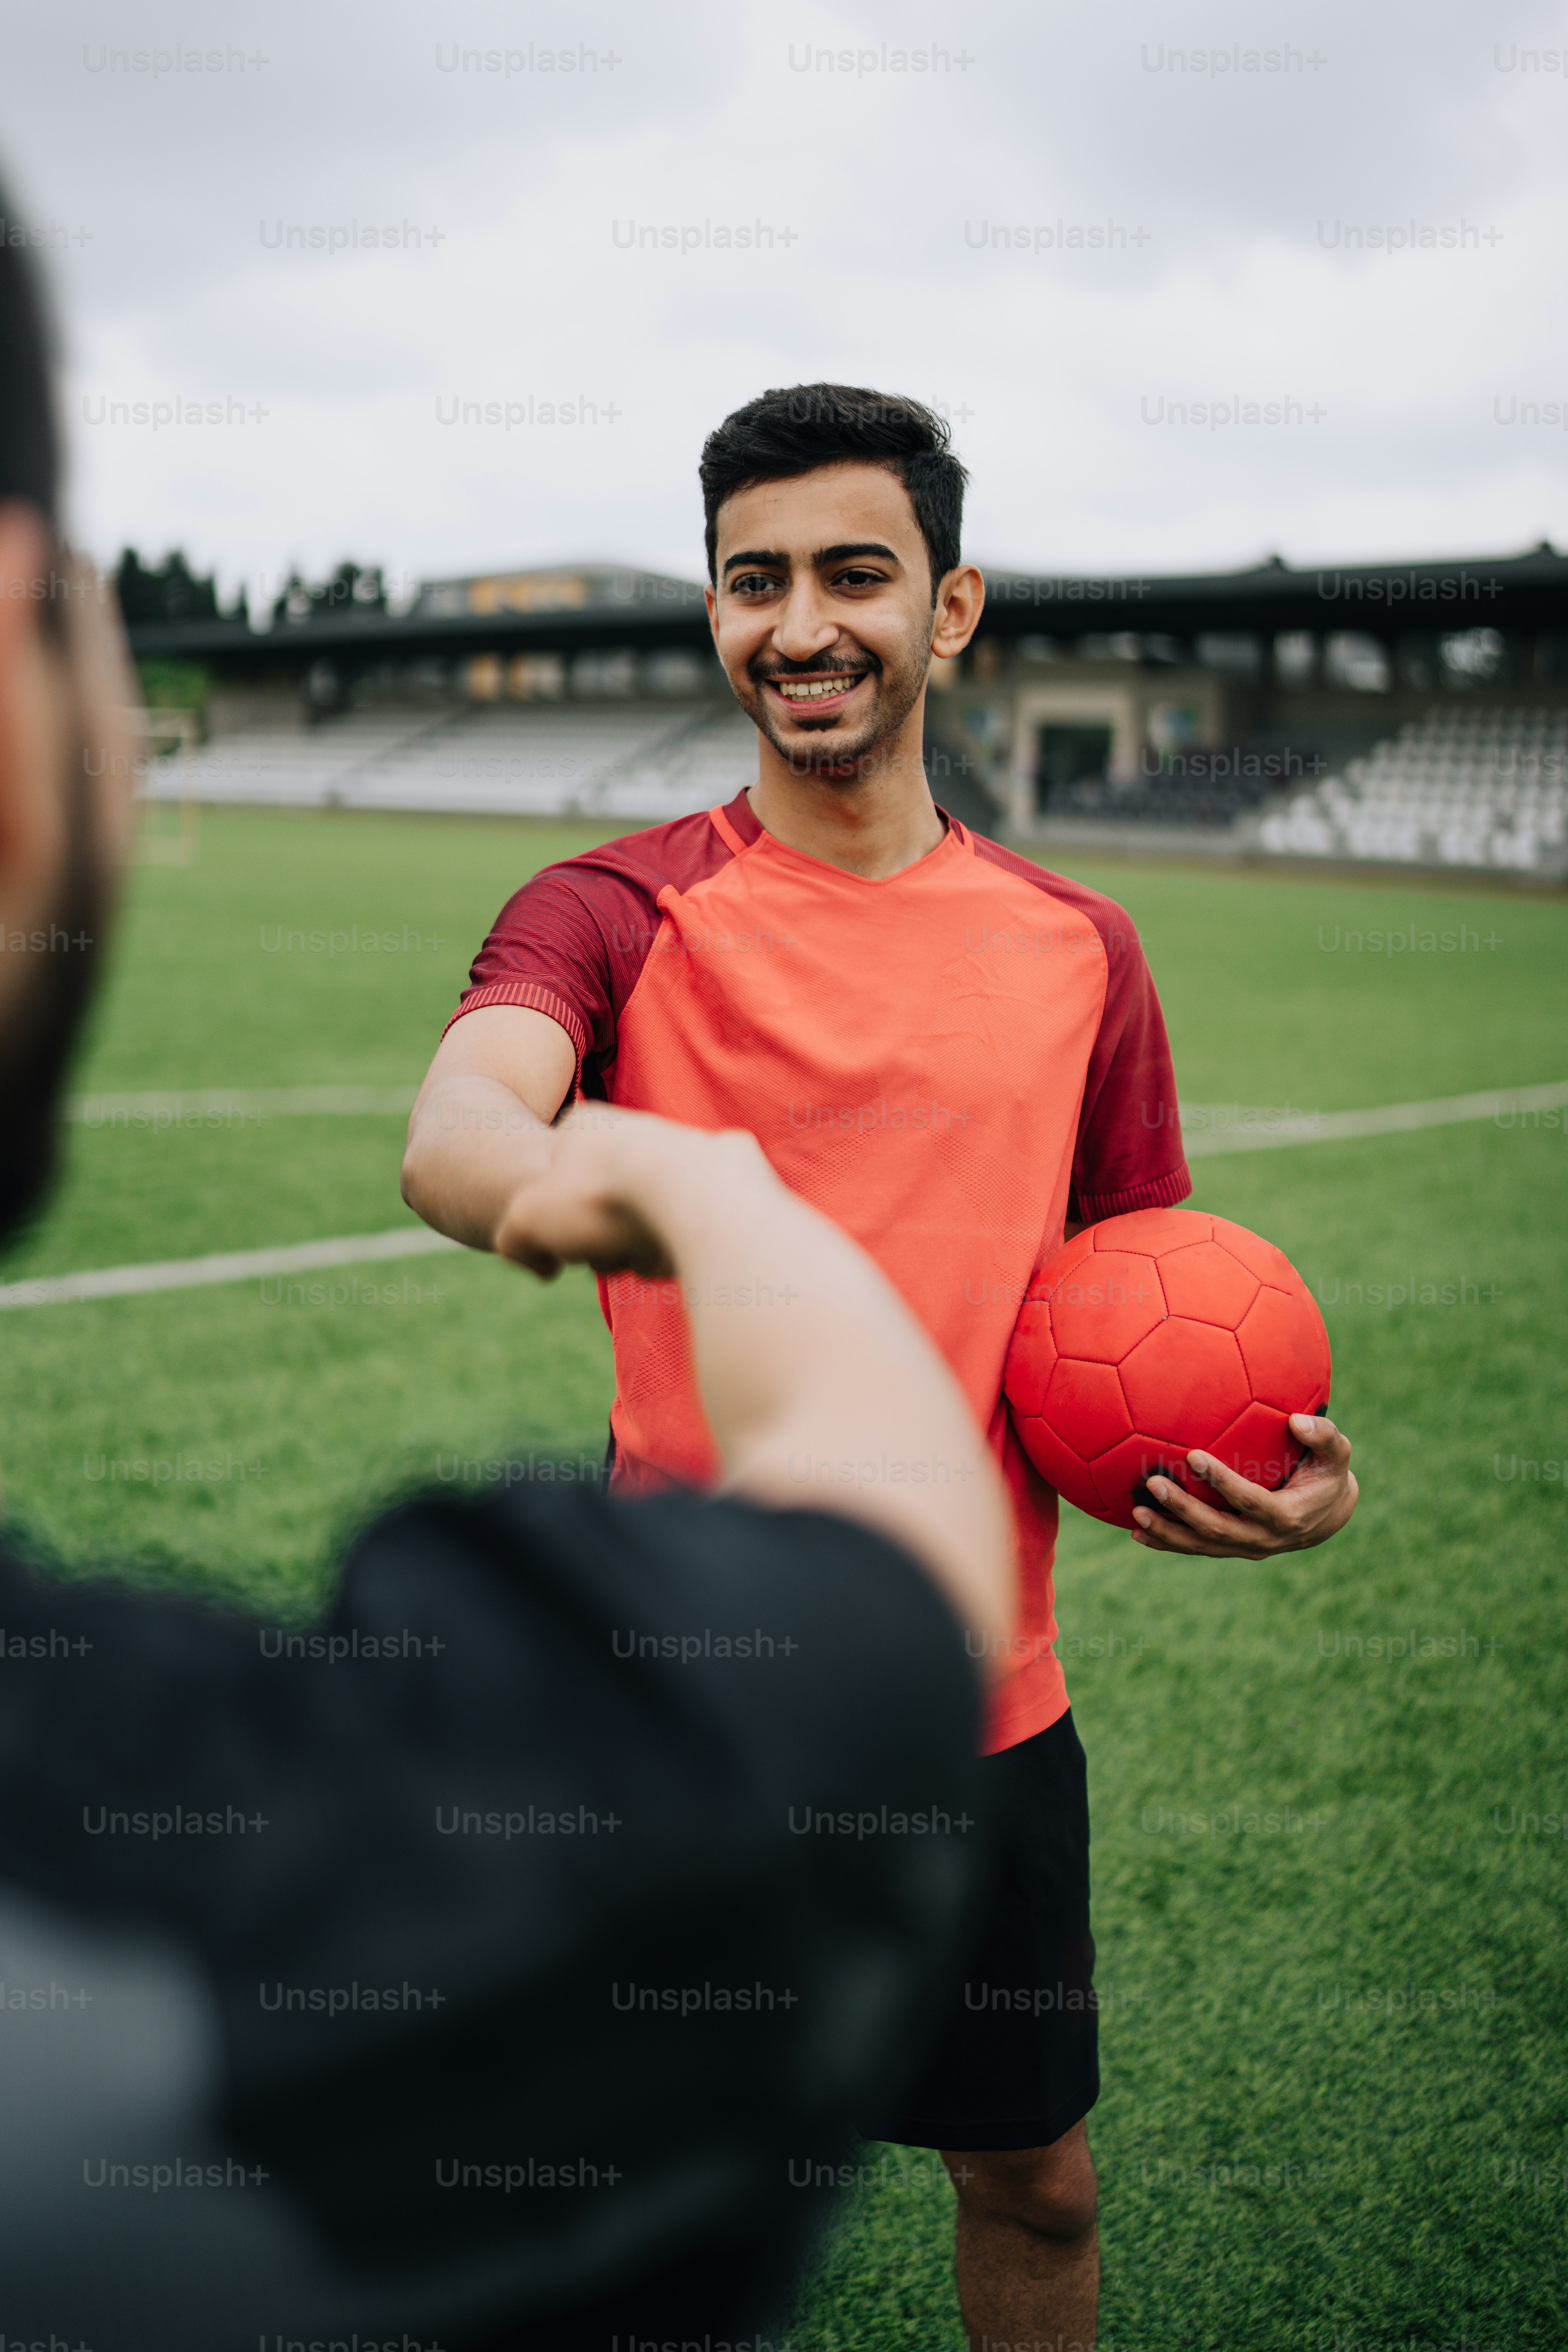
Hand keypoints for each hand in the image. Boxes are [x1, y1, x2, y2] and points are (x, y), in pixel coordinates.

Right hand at [490, 1105, 678, 1279]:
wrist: (691, 1194)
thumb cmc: (602, 1199)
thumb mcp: (528, 1221)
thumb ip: (516, 1239)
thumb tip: (546, 1268)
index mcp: (584, 1128)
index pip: (553, 1190)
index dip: (555, 1226)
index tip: (566, 1237)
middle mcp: (633, 1132)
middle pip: (600, 1211)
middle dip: (600, 1242)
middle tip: (606, 1246)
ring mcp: (677, 1152)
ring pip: (642, 1223)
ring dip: (637, 1248)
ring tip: (644, 1247)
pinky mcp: (716, 1178)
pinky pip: (683, 1227)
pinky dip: (675, 1244)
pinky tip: (676, 1247)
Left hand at [1130, 1413, 1357, 1558]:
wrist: (1327, 1515)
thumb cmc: (1327, 1473)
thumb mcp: (1337, 1454)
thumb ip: (1325, 1434)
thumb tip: (1298, 1419)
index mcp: (1288, 1516)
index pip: (1251, 1500)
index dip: (1223, 1481)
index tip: (1193, 1455)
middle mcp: (1265, 1538)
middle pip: (1219, 1529)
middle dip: (1183, 1510)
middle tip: (1152, 1483)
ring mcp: (1247, 1548)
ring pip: (1202, 1545)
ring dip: (1168, 1532)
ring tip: (1136, 1514)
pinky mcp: (1233, 1549)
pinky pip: (1197, 1548)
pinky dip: (1168, 1543)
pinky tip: (1137, 1533)